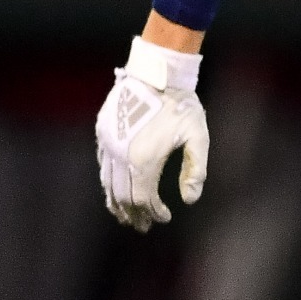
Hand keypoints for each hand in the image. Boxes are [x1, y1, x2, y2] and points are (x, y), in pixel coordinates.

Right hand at [95, 37, 208, 231]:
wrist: (157, 72)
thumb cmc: (182, 105)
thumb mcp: (198, 136)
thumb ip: (195, 170)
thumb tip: (189, 199)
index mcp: (144, 159)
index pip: (144, 199)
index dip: (153, 212)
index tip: (164, 218)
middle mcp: (121, 155)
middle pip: (123, 196)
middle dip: (134, 214)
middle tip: (144, 226)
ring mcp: (109, 143)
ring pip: (107, 184)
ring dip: (117, 203)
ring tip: (128, 216)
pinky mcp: (103, 133)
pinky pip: (102, 166)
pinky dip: (108, 183)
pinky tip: (117, 190)